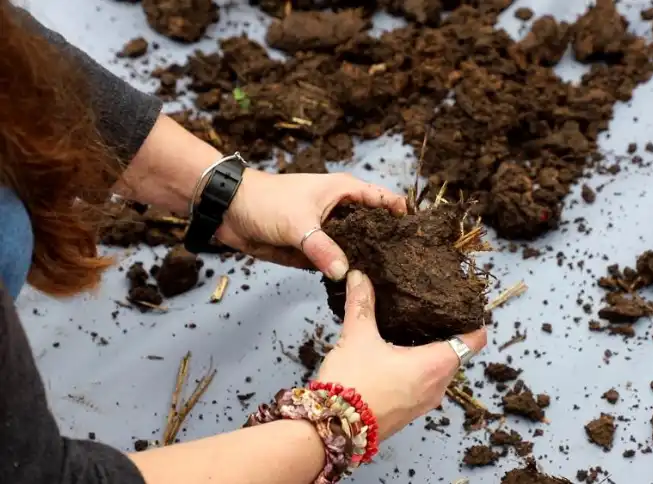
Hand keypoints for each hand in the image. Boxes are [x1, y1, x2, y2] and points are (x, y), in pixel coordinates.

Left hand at [216, 170, 406, 279]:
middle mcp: (343, 212)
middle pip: (376, 228)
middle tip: (412, 270)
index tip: (421, 239)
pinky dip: (346, 273)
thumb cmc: (266, 201)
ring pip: (357, 249)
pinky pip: (336, 264)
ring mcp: (330, 232)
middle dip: (390, 245)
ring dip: (368, 263)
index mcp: (346, 192)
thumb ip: (321, 248)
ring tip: (393, 284)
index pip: (386, 201)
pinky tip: (362, 289)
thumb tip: (343, 273)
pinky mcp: (315, 251)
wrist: (229, 211)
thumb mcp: (298, 223)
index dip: (404, 216)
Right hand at [318, 270, 486, 439]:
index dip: (472, 321)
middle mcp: (438, 387)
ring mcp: (424, 403)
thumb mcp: (357, 337)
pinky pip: (424, 385)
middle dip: (447, 333)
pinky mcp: (408, 413)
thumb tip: (360, 276)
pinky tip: (398, 354)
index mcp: (436, 365)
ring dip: (431, 352)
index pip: (474, 341)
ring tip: (413, 327)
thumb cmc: (352, 384)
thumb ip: (362, 303)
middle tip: (432, 309)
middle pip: (457, 354)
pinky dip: (419, 368)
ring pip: (440, 371)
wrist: (332, 431)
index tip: (463, 305)